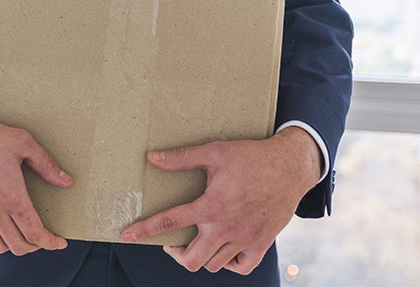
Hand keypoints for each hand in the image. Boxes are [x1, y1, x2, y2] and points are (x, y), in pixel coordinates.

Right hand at [0, 101, 72, 254]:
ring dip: (12, 244)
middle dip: (35, 245)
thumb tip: (66, 181)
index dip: (51, 242)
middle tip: (41, 236)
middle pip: (19, 245)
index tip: (59, 242)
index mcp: (12, 196)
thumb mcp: (22, 142)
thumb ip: (46, 164)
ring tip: (18, 233)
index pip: (36, 233)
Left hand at [120, 127, 320, 274]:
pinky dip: (229, 263)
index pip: (171, 222)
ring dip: (200, 256)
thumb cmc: (252, 157)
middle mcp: (226, 228)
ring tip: (197, 242)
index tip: (127, 235)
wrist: (291, 166)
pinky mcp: (261, 243)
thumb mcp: (215, 151)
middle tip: (172, 243)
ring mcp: (245, 239)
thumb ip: (182, 158)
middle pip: (191, 260)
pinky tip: (223, 249)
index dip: (145, 230)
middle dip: (175, 254)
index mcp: (212, 206)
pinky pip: (241, 267)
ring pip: (213, 264)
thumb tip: (152, 158)